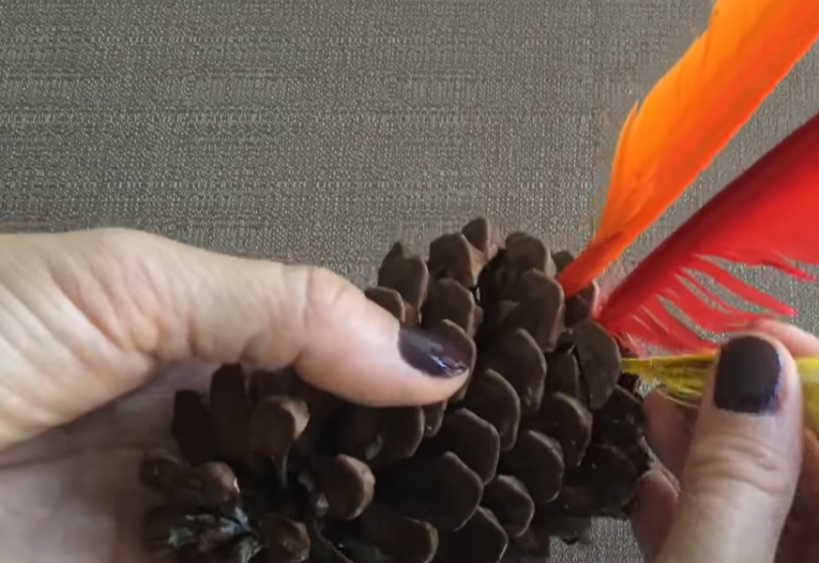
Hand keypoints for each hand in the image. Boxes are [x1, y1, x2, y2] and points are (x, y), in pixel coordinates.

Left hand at [0, 229, 469, 561]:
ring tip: (455, 523)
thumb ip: (286, 308)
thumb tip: (429, 358)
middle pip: (322, 453)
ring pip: (298, 528)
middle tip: (483, 475)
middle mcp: (196, 431)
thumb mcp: (136, 281)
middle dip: (395, 466)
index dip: (397, 373)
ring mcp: (176, 516)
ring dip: (364, 528)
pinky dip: (307, 561)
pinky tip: (372, 552)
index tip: (479, 393)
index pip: (326, 359)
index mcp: (194, 344)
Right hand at [631, 321, 818, 562]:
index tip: (768, 345)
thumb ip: (737, 485)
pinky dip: (708, 523)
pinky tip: (654, 490)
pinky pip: (759, 558)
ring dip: (723, 463)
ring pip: (797, 520)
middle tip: (696, 372)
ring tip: (660, 413)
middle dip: (766, 420)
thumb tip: (754, 368)